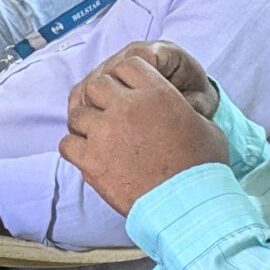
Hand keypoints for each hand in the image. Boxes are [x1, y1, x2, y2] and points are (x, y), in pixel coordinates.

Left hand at [59, 53, 230, 216]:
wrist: (187, 204)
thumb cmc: (202, 167)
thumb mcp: (203, 125)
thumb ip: (183, 109)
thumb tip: (180, 109)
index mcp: (156, 93)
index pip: (128, 65)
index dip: (127, 77)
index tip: (129, 92)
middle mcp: (126, 108)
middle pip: (97, 84)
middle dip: (102, 96)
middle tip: (111, 113)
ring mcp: (105, 133)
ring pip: (77, 114)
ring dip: (87, 123)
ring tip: (100, 136)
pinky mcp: (90, 160)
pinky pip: (67, 143)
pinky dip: (75, 147)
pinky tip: (89, 154)